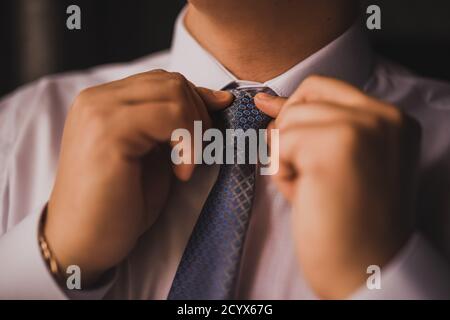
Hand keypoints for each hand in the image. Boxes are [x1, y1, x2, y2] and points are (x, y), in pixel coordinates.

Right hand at [46, 70, 232, 284]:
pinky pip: (171, 116)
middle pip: (173, 81)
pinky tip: (181, 173)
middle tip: (195, 156)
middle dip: (199, 117)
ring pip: (175, 92)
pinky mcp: (108, 131)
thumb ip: (176, 122)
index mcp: (104, 101)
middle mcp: (97, 98)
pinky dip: (188, 144)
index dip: (196, 103)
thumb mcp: (156, 154)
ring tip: (185, 166)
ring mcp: (99, 111)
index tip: (210, 133)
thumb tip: (220, 98)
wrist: (85, 242)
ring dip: (195, 131)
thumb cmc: (121, 203)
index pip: (164, 80)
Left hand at [255, 76, 419, 298]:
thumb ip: (308, 126)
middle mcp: (384, 117)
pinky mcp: (337, 147)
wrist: (365, 270)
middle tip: (302, 169)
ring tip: (309, 188)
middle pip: (307, 95)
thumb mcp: (335, 163)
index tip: (284, 135)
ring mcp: (363, 128)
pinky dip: (282, 172)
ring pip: (291, 119)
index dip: (296, 109)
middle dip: (290, 130)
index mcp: (391, 120)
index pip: (326, 88)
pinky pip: (282, 144)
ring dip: (286, 156)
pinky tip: (304, 195)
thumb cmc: (349, 222)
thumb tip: (264, 99)